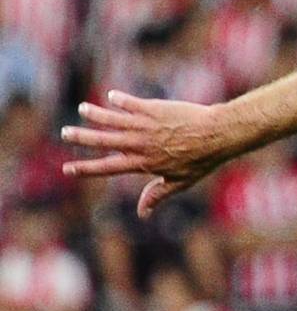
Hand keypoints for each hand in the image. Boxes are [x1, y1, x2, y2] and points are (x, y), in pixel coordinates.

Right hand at [62, 92, 237, 216]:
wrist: (217, 135)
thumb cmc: (201, 160)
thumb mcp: (180, 182)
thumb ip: (158, 194)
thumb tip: (142, 213)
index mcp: (143, 163)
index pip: (108, 167)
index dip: (86, 168)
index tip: (68, 169)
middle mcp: (140, 144)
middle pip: (103, 140)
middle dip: (82, 137)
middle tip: (65, 133)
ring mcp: (145, 125)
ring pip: (113, 119)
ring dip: (96, 114)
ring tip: (83, 109)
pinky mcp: (154, 109)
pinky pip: (131, 103)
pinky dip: (120, 100)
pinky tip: (112, 96)